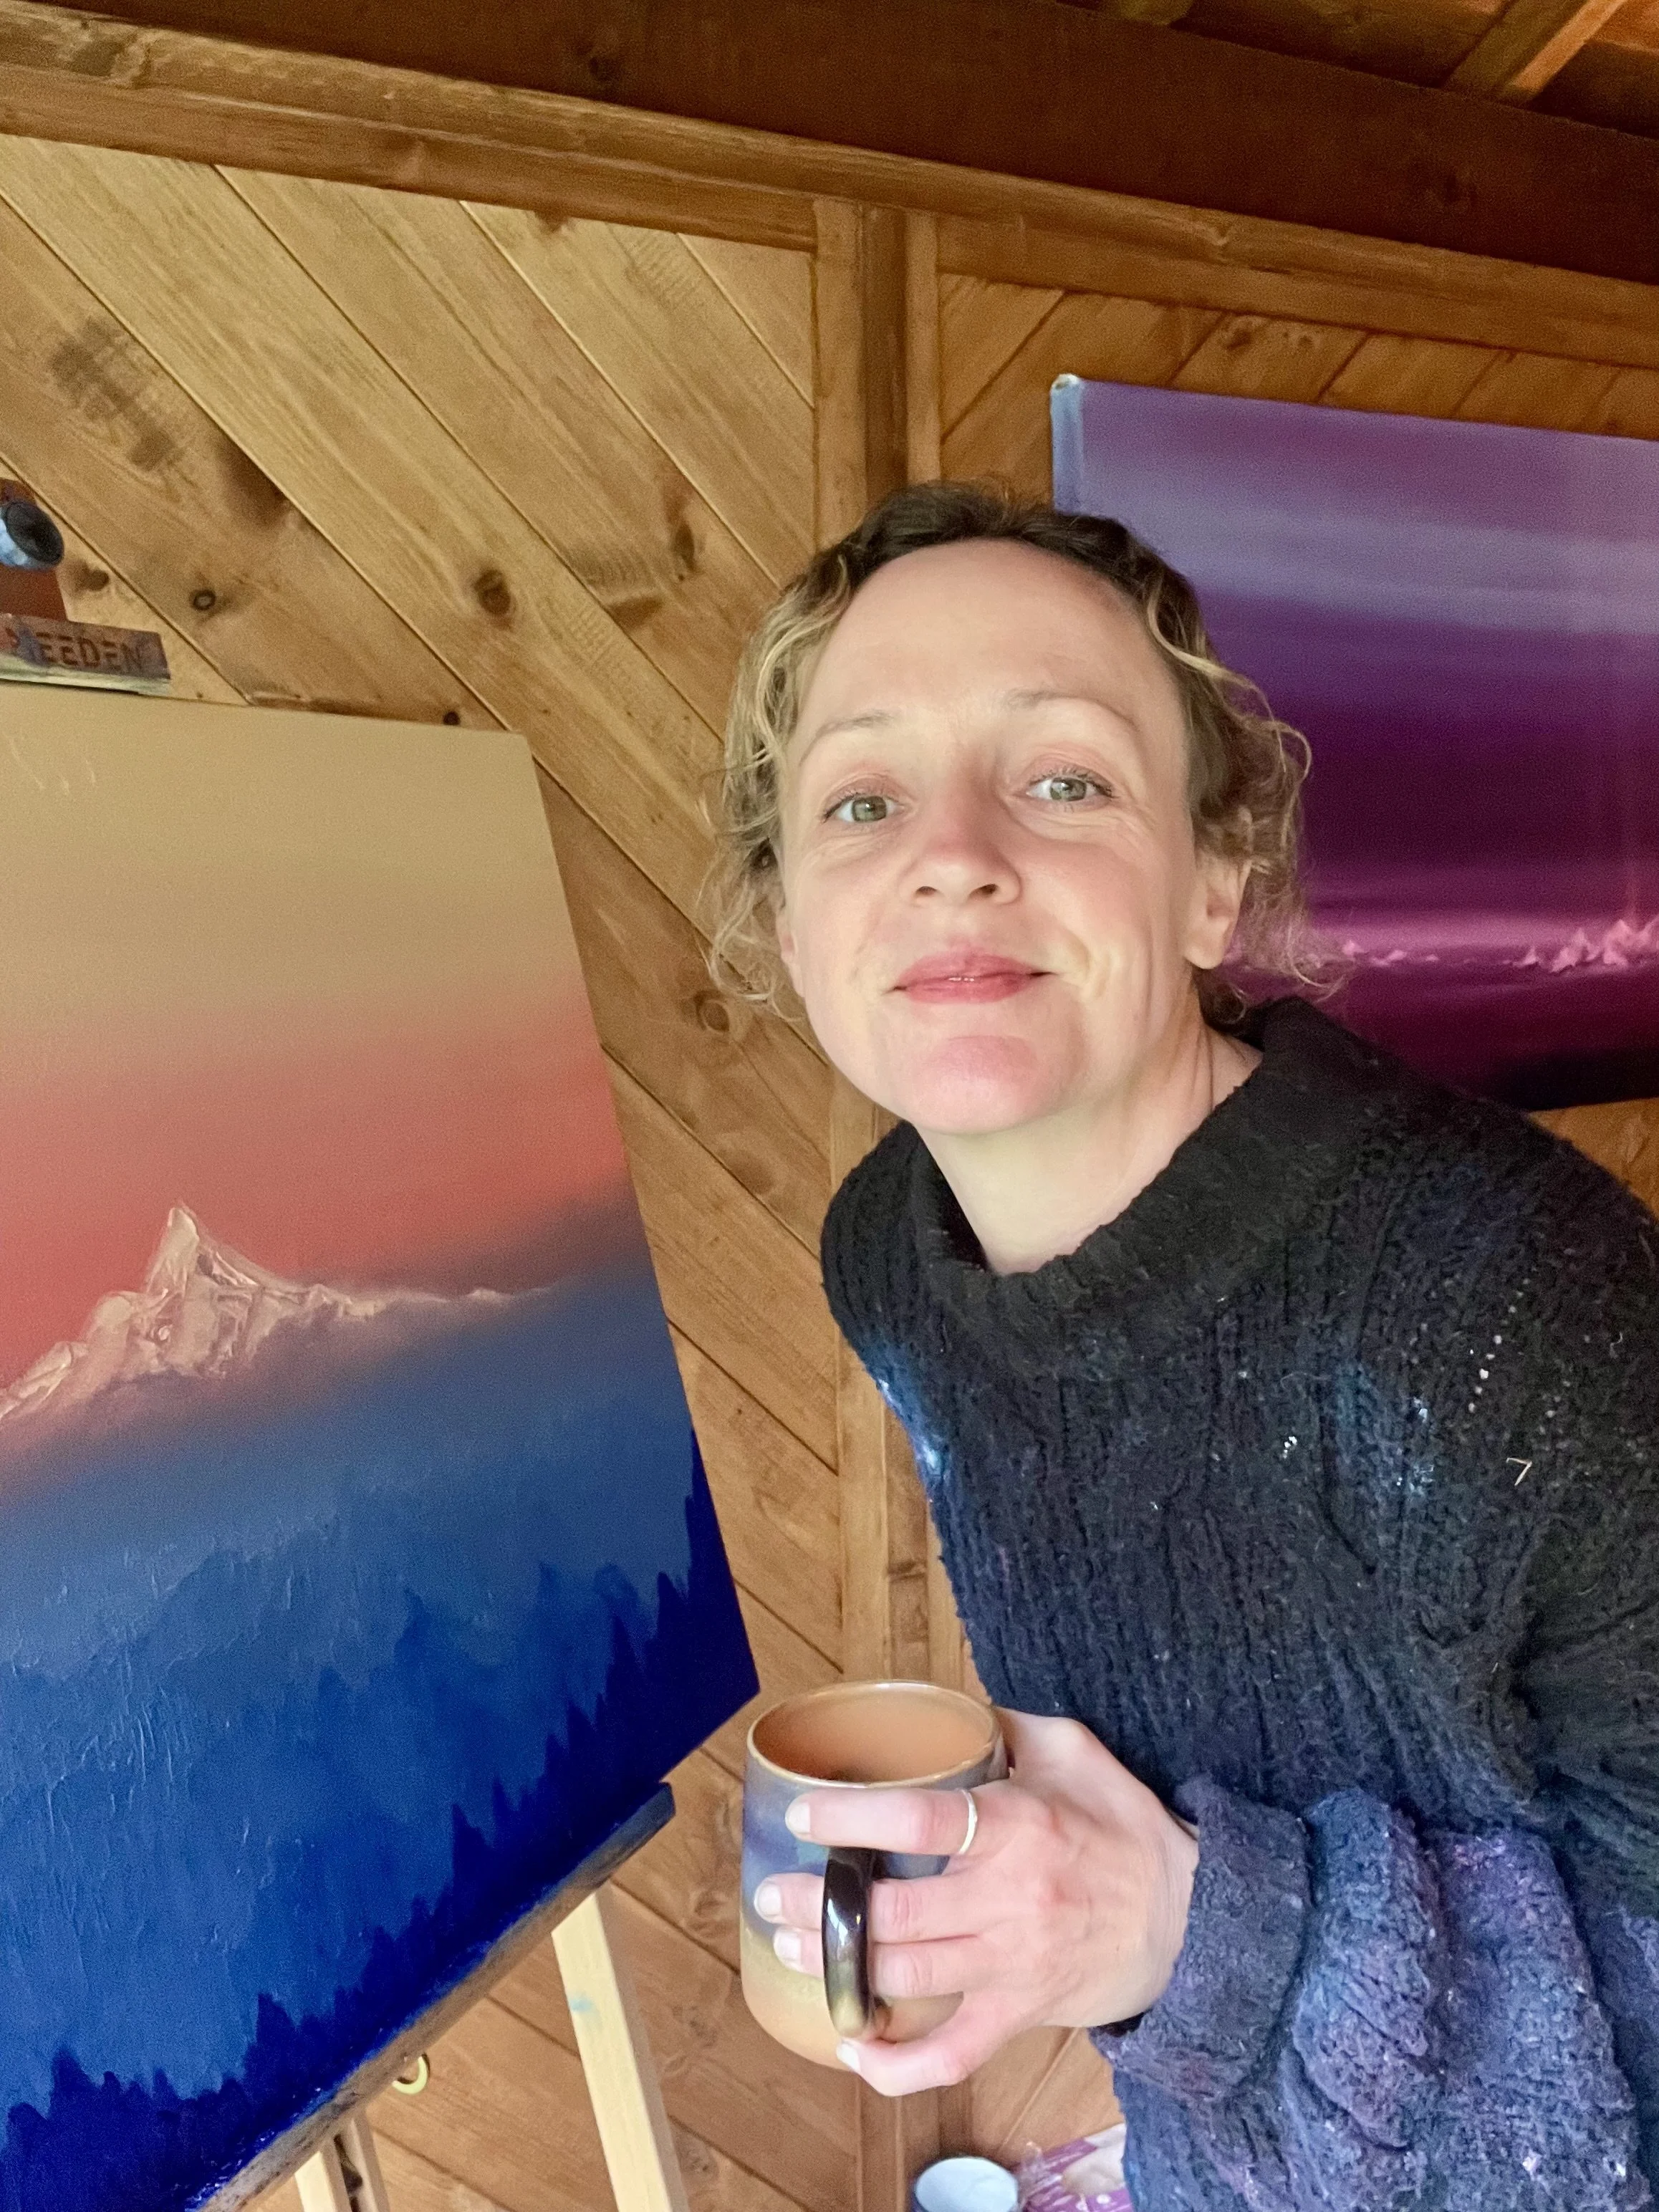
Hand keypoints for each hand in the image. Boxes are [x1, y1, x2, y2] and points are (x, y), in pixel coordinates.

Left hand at [751, 1708, 1199, 2095]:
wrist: (1192, 1919)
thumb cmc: (1126, 1827)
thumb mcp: (1077, 1751)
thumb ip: (1011, 1724)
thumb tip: (951, 1707)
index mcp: (1018, 1825)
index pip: (921, 1820)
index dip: (853, 1817)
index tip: (805, 1812)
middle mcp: (1009, 1899)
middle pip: (896, 1909)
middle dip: (824, 1904)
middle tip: (773, 1892)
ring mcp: (1012, 1964)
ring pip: (908, 1975)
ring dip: (840, 1966)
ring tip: (791, 1944)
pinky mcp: (1020, 2015)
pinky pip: (952, 2054)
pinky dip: (898, 2065)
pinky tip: (852, 2046)